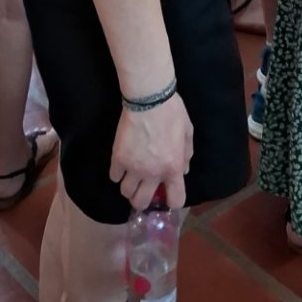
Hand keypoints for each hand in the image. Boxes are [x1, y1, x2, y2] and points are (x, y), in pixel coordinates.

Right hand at [110, 92, 193, 210]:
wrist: (149, 98)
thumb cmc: (172, 112)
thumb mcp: (187, 132)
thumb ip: (186, 154)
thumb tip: (183, 170)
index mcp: (172, 167)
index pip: (175, 200)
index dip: (172, 201)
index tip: (167, 194)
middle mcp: (152, 173)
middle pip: (141, 203)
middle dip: (142, 201)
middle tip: (143, 190)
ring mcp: (133, 167)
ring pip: (125, 192)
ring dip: (129, 187)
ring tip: (132, 177)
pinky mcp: (118, 158)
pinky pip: (114, 176)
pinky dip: (118, 173)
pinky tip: (122, 164)